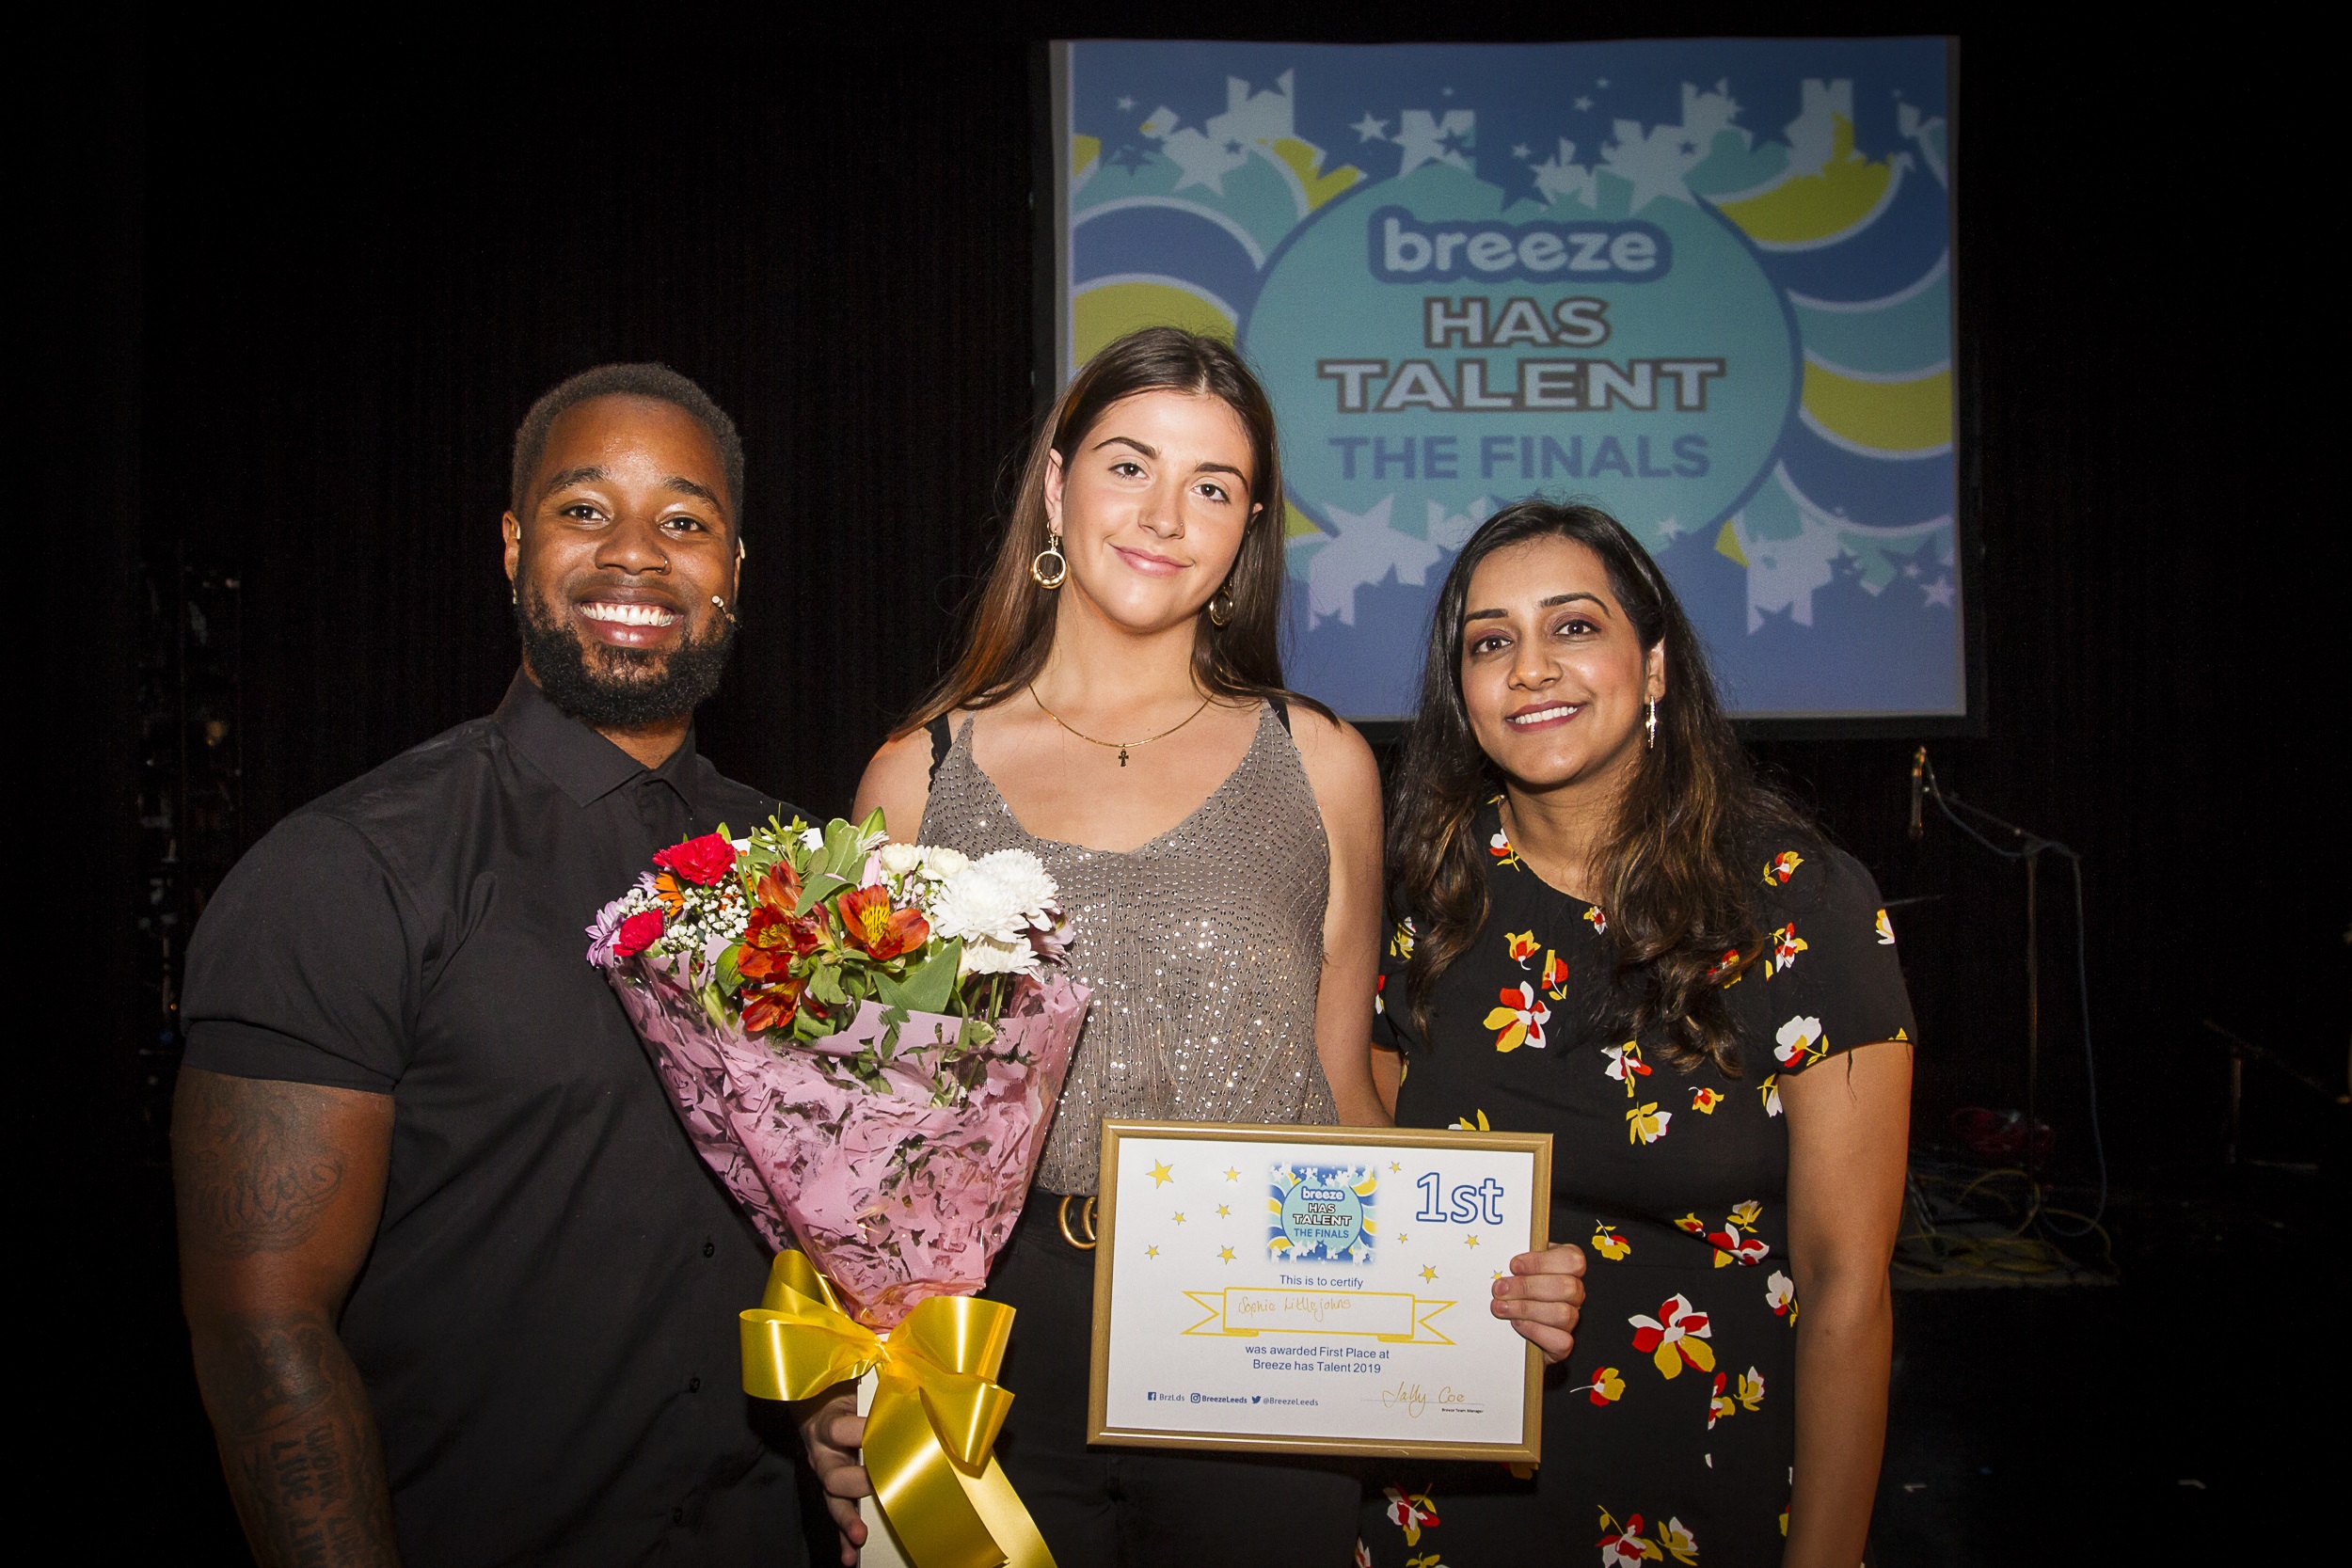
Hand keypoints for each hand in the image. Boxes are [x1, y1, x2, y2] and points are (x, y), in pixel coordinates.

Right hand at [794, 1386, 869, 1565]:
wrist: (811, 1399)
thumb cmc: (838, 1387)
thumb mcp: (850, 1375)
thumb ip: (871, 1369)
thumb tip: (898, 1350)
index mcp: (825, 1422)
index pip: (839, 1430)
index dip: (861, 1432)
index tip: (886, 1431)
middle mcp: (822, 1451)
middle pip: (833, 1473)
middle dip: (859, 1481)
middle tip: (882, 1481)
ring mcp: (825, 1471)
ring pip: (832, 1499)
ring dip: (846, 1520)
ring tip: (859, 1535)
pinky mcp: (832, 1488)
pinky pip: (836, 1513)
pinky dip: (842, 1536)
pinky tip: (849, 1555)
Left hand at [1491, 1241, 1586, 1362]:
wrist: (1512, 1325)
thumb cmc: (1515, 1287)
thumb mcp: (1518, 1267)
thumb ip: (1518, 1261)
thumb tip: (1499, 1254)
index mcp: (1568, 1267)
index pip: (1572, 1260)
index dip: (1542, 1262)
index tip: (1514, 1265)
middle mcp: (1574, 1292)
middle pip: (1566, 1287)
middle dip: (1527, 1287)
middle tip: (1500, 1289)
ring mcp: (1571, 1318)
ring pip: (1563, 1313)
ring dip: (1526, 1309)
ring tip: (1501, 1307)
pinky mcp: (1563, 1344)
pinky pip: (1560, 1340)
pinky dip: (1535, 1331)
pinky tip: (1516, 1323)